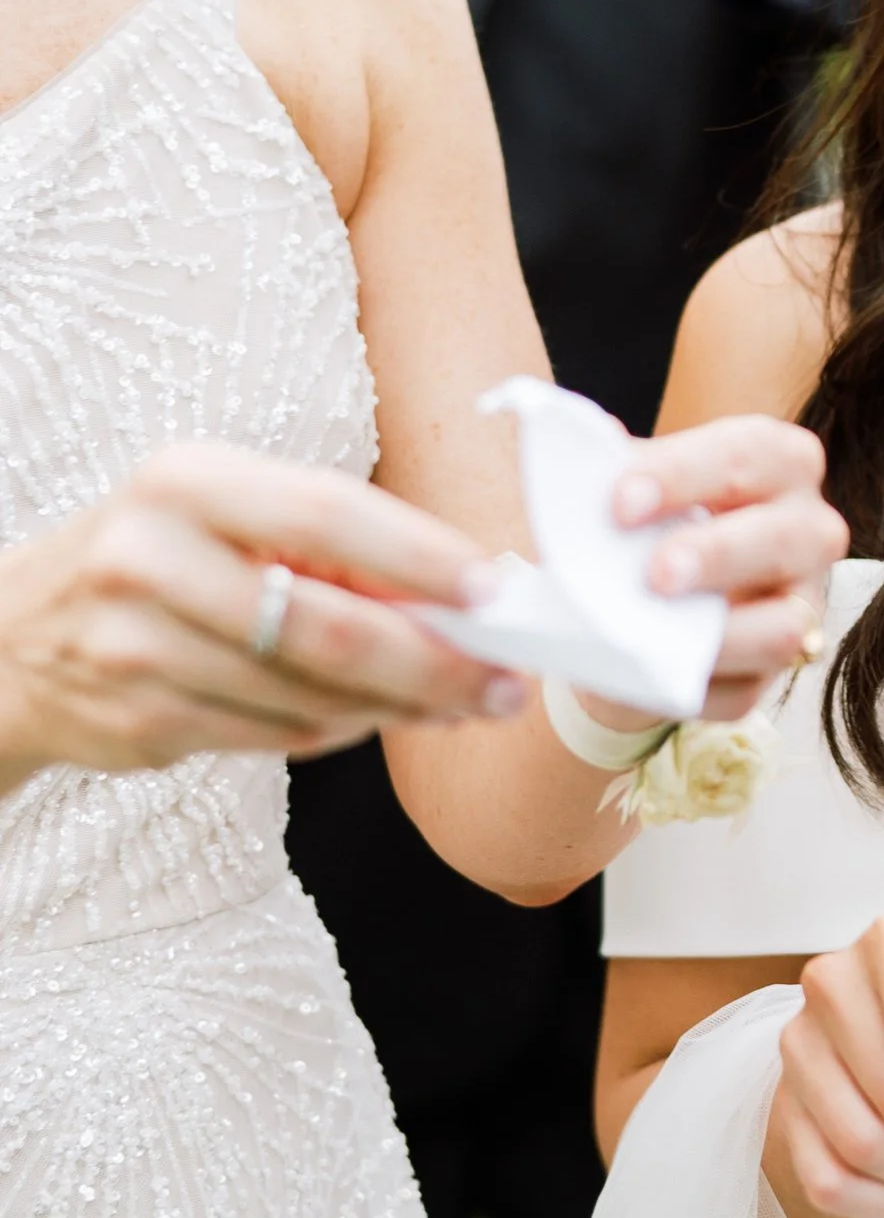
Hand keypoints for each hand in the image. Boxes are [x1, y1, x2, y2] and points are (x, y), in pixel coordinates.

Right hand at [0, 443, 521, 786]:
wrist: (15, 637)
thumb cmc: (160, 564)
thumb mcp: (226, 518)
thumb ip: (331, 548)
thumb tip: (463, 593)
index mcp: (187, 481)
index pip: (326, 514)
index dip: (419, 556)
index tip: (493, 591)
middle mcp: (150, 557)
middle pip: (324, 624)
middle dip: (432, 663)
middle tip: (501, 685)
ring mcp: (135, 645)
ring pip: (307, 693)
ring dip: (396, 707)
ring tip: (452, 704)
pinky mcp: (138, 718)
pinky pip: (274, 736)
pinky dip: (338, 730)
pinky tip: (369, 717)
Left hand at [609, 415, 848, 719]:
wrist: (627, 604)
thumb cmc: (638, 525)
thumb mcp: (623, 487)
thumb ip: (608, 470)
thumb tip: (581, 465)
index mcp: (776, 463)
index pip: (752, 452)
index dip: (688, 472)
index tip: (619, 501)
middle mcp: (807, 531)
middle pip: (790, 536)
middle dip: (720, 554)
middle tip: (654, 573)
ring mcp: (800, 607)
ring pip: (789, 626)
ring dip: (725, 634)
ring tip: (659, 632)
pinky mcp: (771, 673)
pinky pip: (748, 689)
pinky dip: (698, 687)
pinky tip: (652, 675)